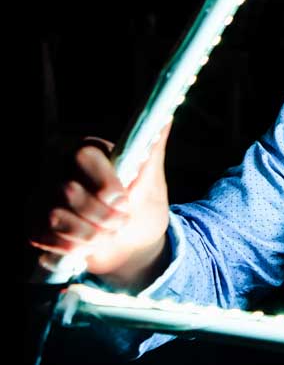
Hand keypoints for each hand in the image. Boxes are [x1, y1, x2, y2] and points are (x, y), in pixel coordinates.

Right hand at [30, 124, 172, 290]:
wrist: (132, 246)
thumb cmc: (142, 209)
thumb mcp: (152, 182)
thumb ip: (151, 152)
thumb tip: (167, 118)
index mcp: (90, 151)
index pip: (83, 156)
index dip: (104, 184)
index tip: (124, 202)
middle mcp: (61, 168)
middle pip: (68, 190)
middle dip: (102, 216)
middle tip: (120, 223)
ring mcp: (44, 195)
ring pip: (55, 216)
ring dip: (89, 234)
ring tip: (107, 235)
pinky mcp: (34, 221)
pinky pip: (42, 235)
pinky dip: (71, 247)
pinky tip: (87, 246)